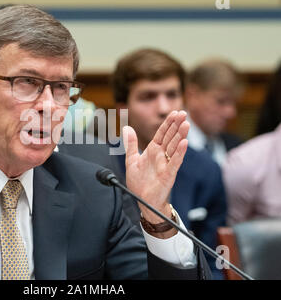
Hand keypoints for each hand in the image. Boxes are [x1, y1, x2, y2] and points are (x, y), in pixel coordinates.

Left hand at [123, 110, 189, 230]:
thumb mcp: (131, 160)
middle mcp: (161, 155)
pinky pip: (175, 162)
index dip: (168, 123)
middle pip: (170, 137)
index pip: (162, 133)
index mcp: (153, 150)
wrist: (142, 200)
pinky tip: (184, 143)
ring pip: (174, 147)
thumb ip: (130, 144)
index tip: (175, 112)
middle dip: (176, 125)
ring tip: (186, 124)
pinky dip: (179, 152)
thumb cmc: (139, 182)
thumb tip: (127, 128)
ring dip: (180, 136)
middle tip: (183, 113)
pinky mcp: (168, 174)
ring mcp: (166, 164)